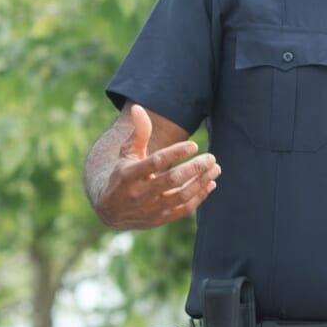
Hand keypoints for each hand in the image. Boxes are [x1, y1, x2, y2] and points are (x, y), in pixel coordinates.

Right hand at [93, 104, 219, 229]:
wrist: (111, 210)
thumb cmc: (122, 175)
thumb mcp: (126, 153)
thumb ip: (138, 133)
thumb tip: (138, 108)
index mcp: (129, 174)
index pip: (155, 162)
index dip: (176, 153)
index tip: (194, 145)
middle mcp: (140, 193)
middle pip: (172, 180)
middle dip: (194, 168)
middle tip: (211, 157)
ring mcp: (151, 208)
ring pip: (181, 195)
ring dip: (201, 182)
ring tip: (215, 168)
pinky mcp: (160, 219)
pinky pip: (184, 209)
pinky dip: (199, 197)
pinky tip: (210, 184)